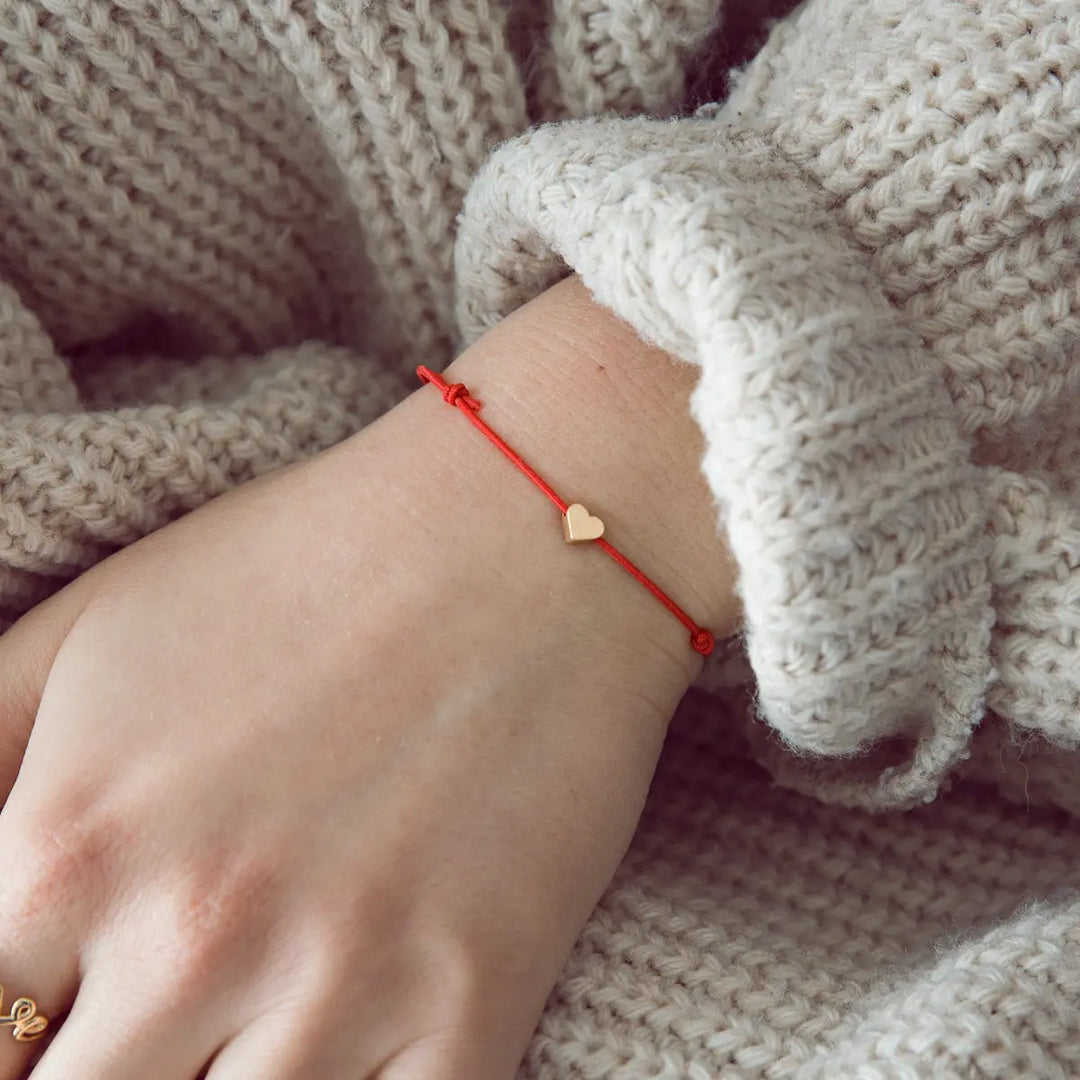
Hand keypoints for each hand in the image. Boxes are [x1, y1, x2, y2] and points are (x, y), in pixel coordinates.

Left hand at [0, 276, 738, 1078]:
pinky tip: (332, 1045)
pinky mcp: (476, 1007)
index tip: (64, 998)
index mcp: (71, 846)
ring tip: (241, 1010)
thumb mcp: (89, 633)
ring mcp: (348, 987)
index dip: (13, 1021)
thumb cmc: (308, 564)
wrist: (524, 536)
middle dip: (99, 1059)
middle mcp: (196, 938)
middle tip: (158, 999)